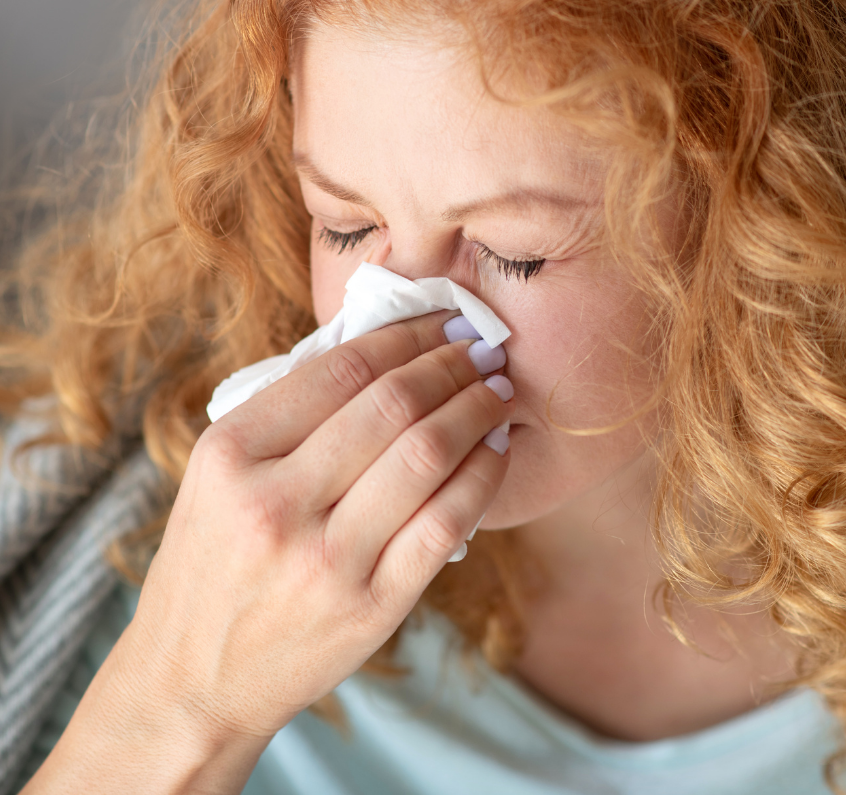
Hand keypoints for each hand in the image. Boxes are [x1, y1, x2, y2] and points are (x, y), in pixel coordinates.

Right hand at [27, 311, 511, 792]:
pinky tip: (496, 449)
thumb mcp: (218, 476)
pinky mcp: (372, 606)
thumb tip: (387, 349)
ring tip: (496, 389)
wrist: (191, 683)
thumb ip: (289, 414)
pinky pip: (447, 522)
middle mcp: (275, 503)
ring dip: (476, 409)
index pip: (341, 369)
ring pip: (427, 455)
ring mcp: (326, 560)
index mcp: (231, 454)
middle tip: (482, 348)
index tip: (441, 320)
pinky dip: (483, 475)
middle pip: (392, 404)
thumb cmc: (213, 561)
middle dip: (452, 364)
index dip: (406, 335)